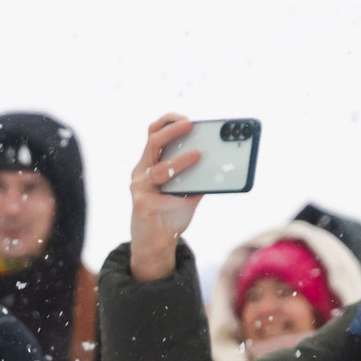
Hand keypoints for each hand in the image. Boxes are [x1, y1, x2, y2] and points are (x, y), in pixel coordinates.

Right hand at [125, 114, 204, 281]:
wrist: (156, 243)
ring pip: (158, 168)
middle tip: (191, 124)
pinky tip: (187, 197)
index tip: (187, 117)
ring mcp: (140, 187)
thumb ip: (198, 177)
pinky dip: (177, 195)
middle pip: (152, 141)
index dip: (168, 121)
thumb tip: (220, 164)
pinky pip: (161, 196)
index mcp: (151, 162)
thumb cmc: (170, 213)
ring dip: (179, 161)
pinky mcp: (141, 205)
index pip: (154, 133)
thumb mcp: (188, 191)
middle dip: (172, 130)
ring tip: (198, 155)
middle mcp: (142, 171)